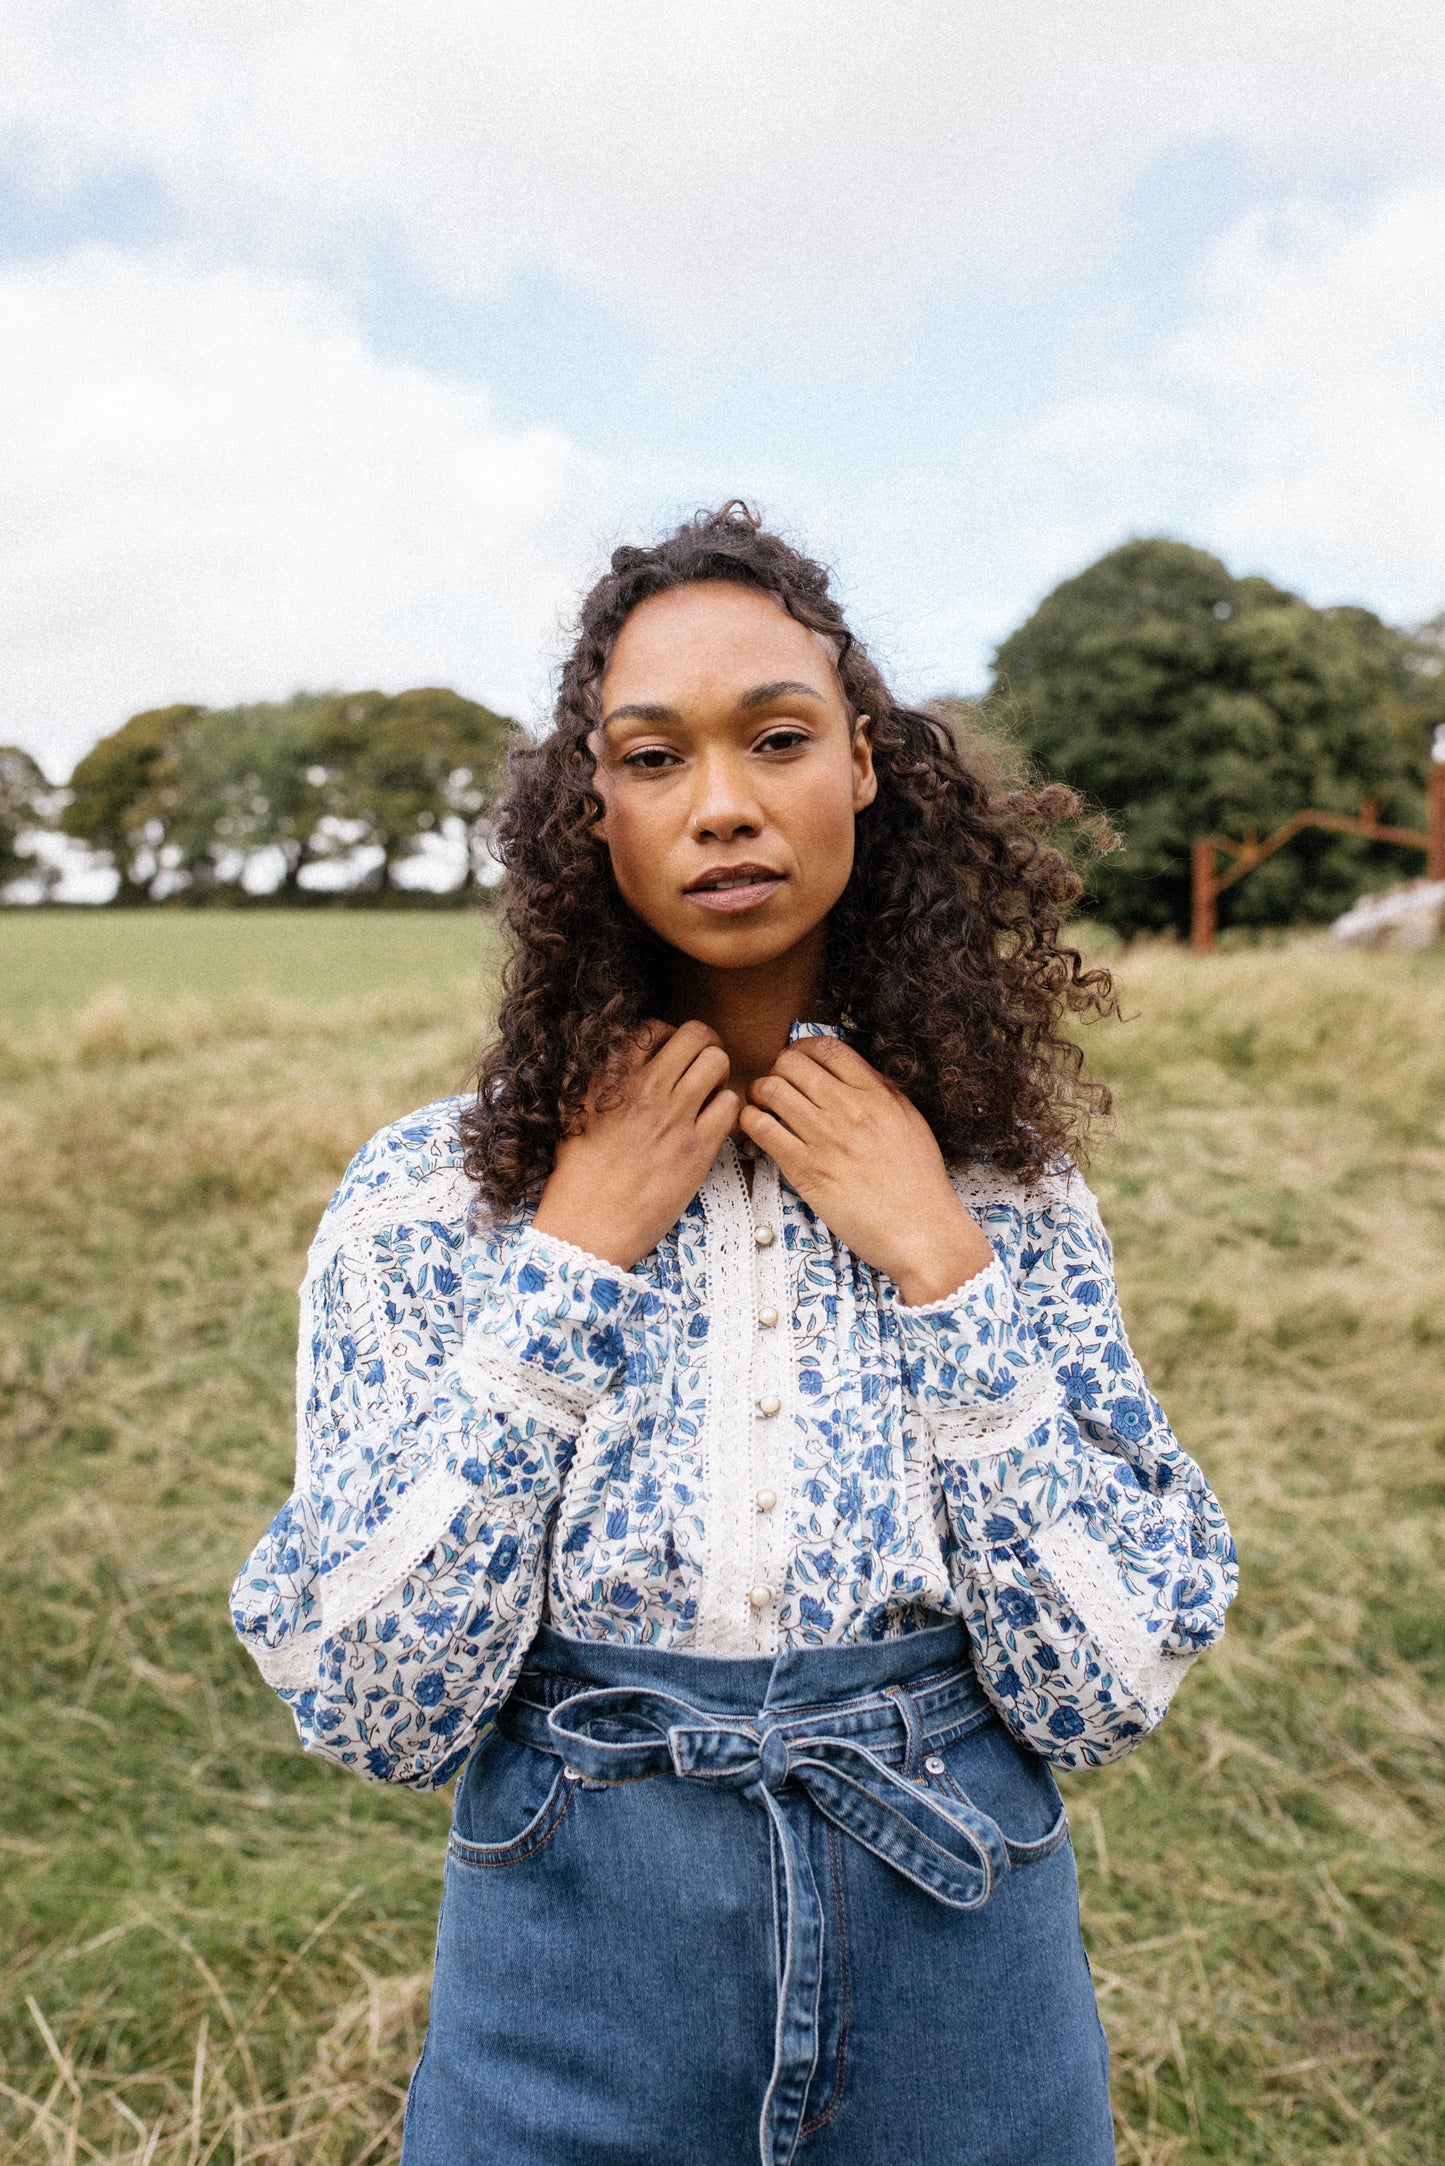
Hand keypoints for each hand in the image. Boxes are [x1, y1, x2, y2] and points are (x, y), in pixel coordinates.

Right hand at [533, 1021, 738, 1271]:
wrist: (587, 1228)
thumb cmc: (576, 1178)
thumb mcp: (573, 1117)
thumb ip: (598, 1084)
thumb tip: (616, 1063)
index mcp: (610, 1079)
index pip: (652, 1029)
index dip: (667, 1039)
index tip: (666, 1059)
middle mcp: (643, 1089)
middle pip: (696, 1034)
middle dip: (704, 1045)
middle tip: (700, 1068)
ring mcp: (673, 1117)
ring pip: (719, 1061)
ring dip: (719, 1074)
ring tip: (708, 1095)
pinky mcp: (697, 1148)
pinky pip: (730, 1104)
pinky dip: (727, 1108)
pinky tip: (713, 1124)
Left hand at [739, 1038, 993, 1304]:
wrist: (921, 1230)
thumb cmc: (920, 1185)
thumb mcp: (910, 1123)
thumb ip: (881, 1093)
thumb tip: (850, 1073)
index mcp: (877, 1093)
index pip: (827, 1047)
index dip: (803, 1048)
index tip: (797, 1060)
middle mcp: (849, 1108)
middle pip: (791, 1062)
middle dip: (776, 1069)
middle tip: (777, 1085)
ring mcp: (824, 1137)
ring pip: (771, 1089)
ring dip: (759, 1093)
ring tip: (762, 1106)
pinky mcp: (805, 1169)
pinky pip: (761, 1128)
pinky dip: (750, 1122)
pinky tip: (756, 1129)